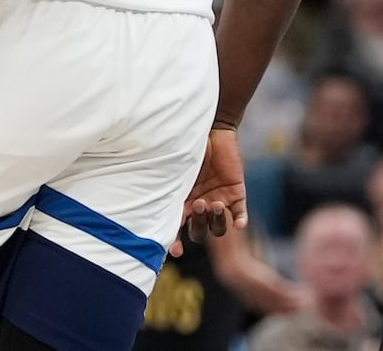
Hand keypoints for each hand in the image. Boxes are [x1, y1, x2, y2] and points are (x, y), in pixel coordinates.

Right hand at [171, 127, 246, 257]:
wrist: (211, 129)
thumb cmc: (186, 147)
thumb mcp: (174, 169)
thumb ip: (163, 185)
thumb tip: (143, 199)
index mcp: (183, 203)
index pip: (178, 229)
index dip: (176, 243)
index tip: (176, 252)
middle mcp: (201, 206)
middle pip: (200, 231)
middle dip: (199, 222)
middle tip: (199, 204)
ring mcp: (219, 201)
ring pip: (219, 227)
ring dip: (217, 220)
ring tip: (215, 204)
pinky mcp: (235, 193)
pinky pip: (240, 213)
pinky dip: (240, 220)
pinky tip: (239, 223)